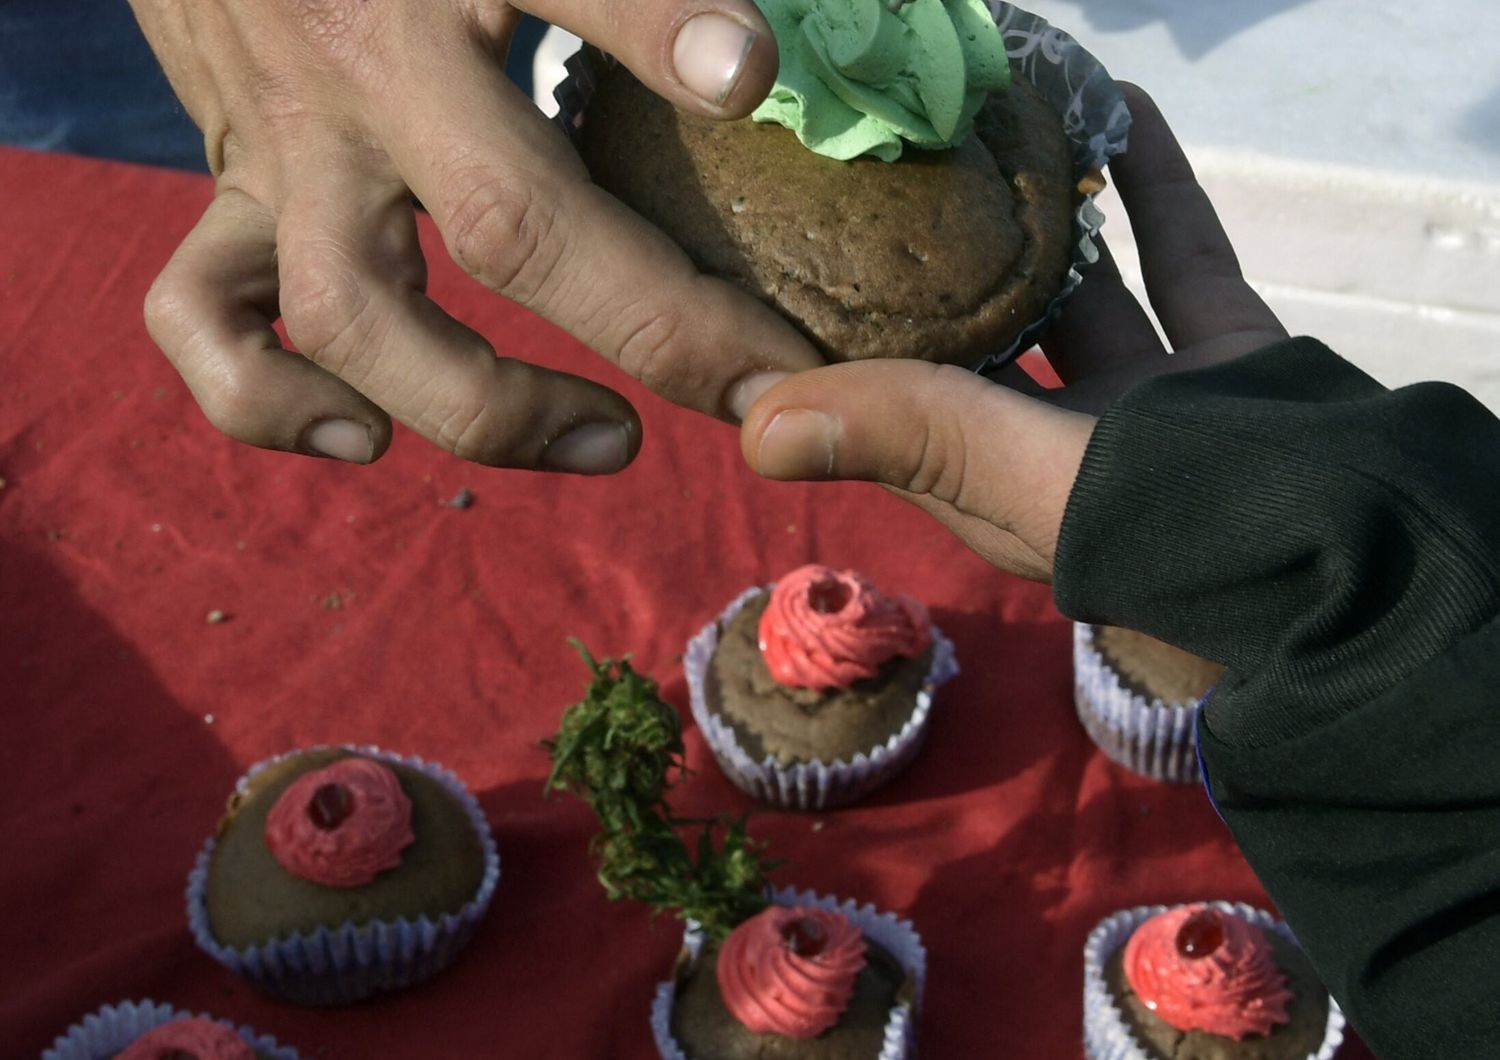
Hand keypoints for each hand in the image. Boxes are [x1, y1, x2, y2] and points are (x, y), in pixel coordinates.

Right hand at [129, 0, 822, 470]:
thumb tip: (745, 69)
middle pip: (508, 228)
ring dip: (482, 408)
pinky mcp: (229, 193)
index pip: (589, 2)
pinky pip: (202, 319)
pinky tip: (362, 432)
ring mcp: (285, 148)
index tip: (775, 128)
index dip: (693, 53)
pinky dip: (273, 400)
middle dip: (651, 326)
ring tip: (607, 439)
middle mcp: (365, 74)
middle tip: (752, 386)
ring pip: (352, 316)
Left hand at [738, 84, 1287, 579]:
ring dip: (1045, 213)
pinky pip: (1179, 258)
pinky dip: (1153, 188)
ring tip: (991, 127)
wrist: (1366, 545)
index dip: (832, 340)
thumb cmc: (1176, 524)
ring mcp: (1145, 406)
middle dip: (938, 260)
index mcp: (987, 484)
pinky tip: (1116, 114)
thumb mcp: (1024, 474)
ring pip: (1081, 287)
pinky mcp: (1225, 365)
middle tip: (885, 167)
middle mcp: (1054, 449)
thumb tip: (750, 425)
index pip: (882, 403)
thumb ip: (907, 435)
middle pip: (976, 335)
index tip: (787, 250)